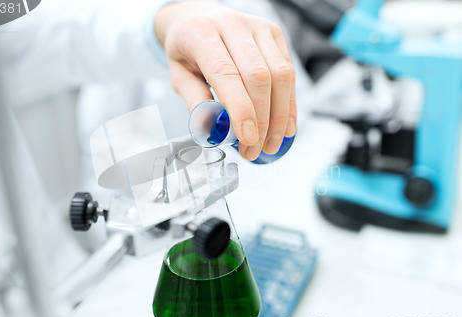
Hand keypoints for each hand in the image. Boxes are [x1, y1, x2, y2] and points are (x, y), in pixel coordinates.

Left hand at [154, 1, 296, 160]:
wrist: (197, 17)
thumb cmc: (187, 47)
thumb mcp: (178, 74)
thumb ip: (194, 101)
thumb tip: (211, 130)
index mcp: (202, 33)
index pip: (226, 73)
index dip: (241, 108)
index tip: (246, 137)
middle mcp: (233, 25)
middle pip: (259, 76)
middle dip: (262, 120)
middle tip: (254, 148)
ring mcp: (258, 27)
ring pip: (280, 75)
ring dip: (279, 116)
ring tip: (270, 144)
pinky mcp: (275, 34)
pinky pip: (289, 72)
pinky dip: (288, 104)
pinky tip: (284, 127)